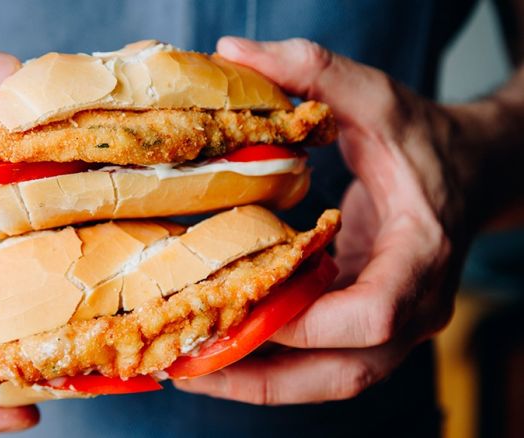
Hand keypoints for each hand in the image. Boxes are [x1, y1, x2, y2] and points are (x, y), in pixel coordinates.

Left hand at [175, 37, 466, 403]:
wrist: (470, 171)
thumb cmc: (425, 140)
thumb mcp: (377, 99)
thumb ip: (315, 71)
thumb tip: (234, 51)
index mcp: (422, 254)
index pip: (373, 314)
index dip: (306, 321)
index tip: (241, 307)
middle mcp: (414, 305)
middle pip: (347, 371)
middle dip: (267, 378)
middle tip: (190, 369)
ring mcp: (395, 323)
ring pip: (331, 378)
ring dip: (262, 382)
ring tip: (190, 369)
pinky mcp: (371, 324)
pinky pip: (323, 361)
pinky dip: (274, 364)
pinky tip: (221, 348)